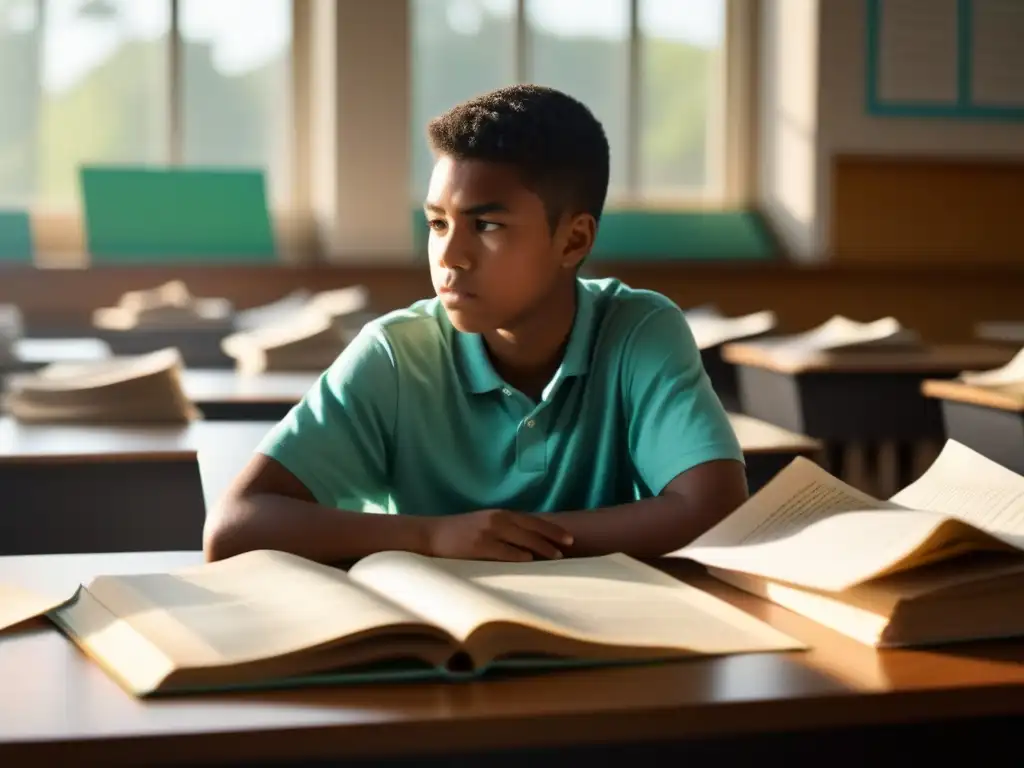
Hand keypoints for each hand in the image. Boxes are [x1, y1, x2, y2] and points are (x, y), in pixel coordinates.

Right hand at [423, 509, 573, 561]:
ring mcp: (487, 532)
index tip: (569, 537)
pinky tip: (531, 561)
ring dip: (541, 548)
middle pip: (532, 528)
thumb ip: (504, 530)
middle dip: (552, 538)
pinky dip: (518, 556)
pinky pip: (504, 551)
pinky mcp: (478, 546)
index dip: (552, 529)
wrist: (430, 535)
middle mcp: (496, 520)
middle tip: (569, 547)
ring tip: (556, 557)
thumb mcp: (484, 525)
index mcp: (499, 514)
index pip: (532, 521)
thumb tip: (530, 543)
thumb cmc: (459, 534)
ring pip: (522, 540)